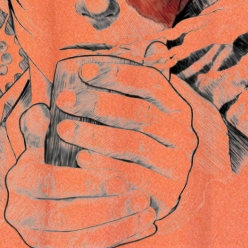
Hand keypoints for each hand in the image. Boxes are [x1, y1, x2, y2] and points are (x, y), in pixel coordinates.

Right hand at [4, 104, 157, 247]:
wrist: (30, 189)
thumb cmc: (42, 156)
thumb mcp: (38, 139)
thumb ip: (39, 126)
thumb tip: (43, 113)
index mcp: (19, 182)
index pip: (54, 185)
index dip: (88, 183)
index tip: (121, 180)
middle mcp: (22, 214)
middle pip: (70, 217)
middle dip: (110, 209)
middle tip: (142, 199)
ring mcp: (38, 237)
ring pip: (81, 239)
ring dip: (119, 228)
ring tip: (148, 214)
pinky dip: (118, 239)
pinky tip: (143, 227)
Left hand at [54, 61, 197, 219]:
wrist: (164, 200)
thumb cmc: (141, 150)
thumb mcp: (141, 119)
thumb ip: (137, 89)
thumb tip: (148, 48)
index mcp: (177, 108)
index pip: (150, 82)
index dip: (117, 74)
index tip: (83, 70)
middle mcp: (183, 134)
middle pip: (139, 112)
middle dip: (98, 103)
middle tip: (64, 99)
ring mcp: (177, 165)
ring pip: (134, 144)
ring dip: (95, 135)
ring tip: (64, 129)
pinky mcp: (167, 194)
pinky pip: (133, 177)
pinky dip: (106, 166)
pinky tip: (82, 159)